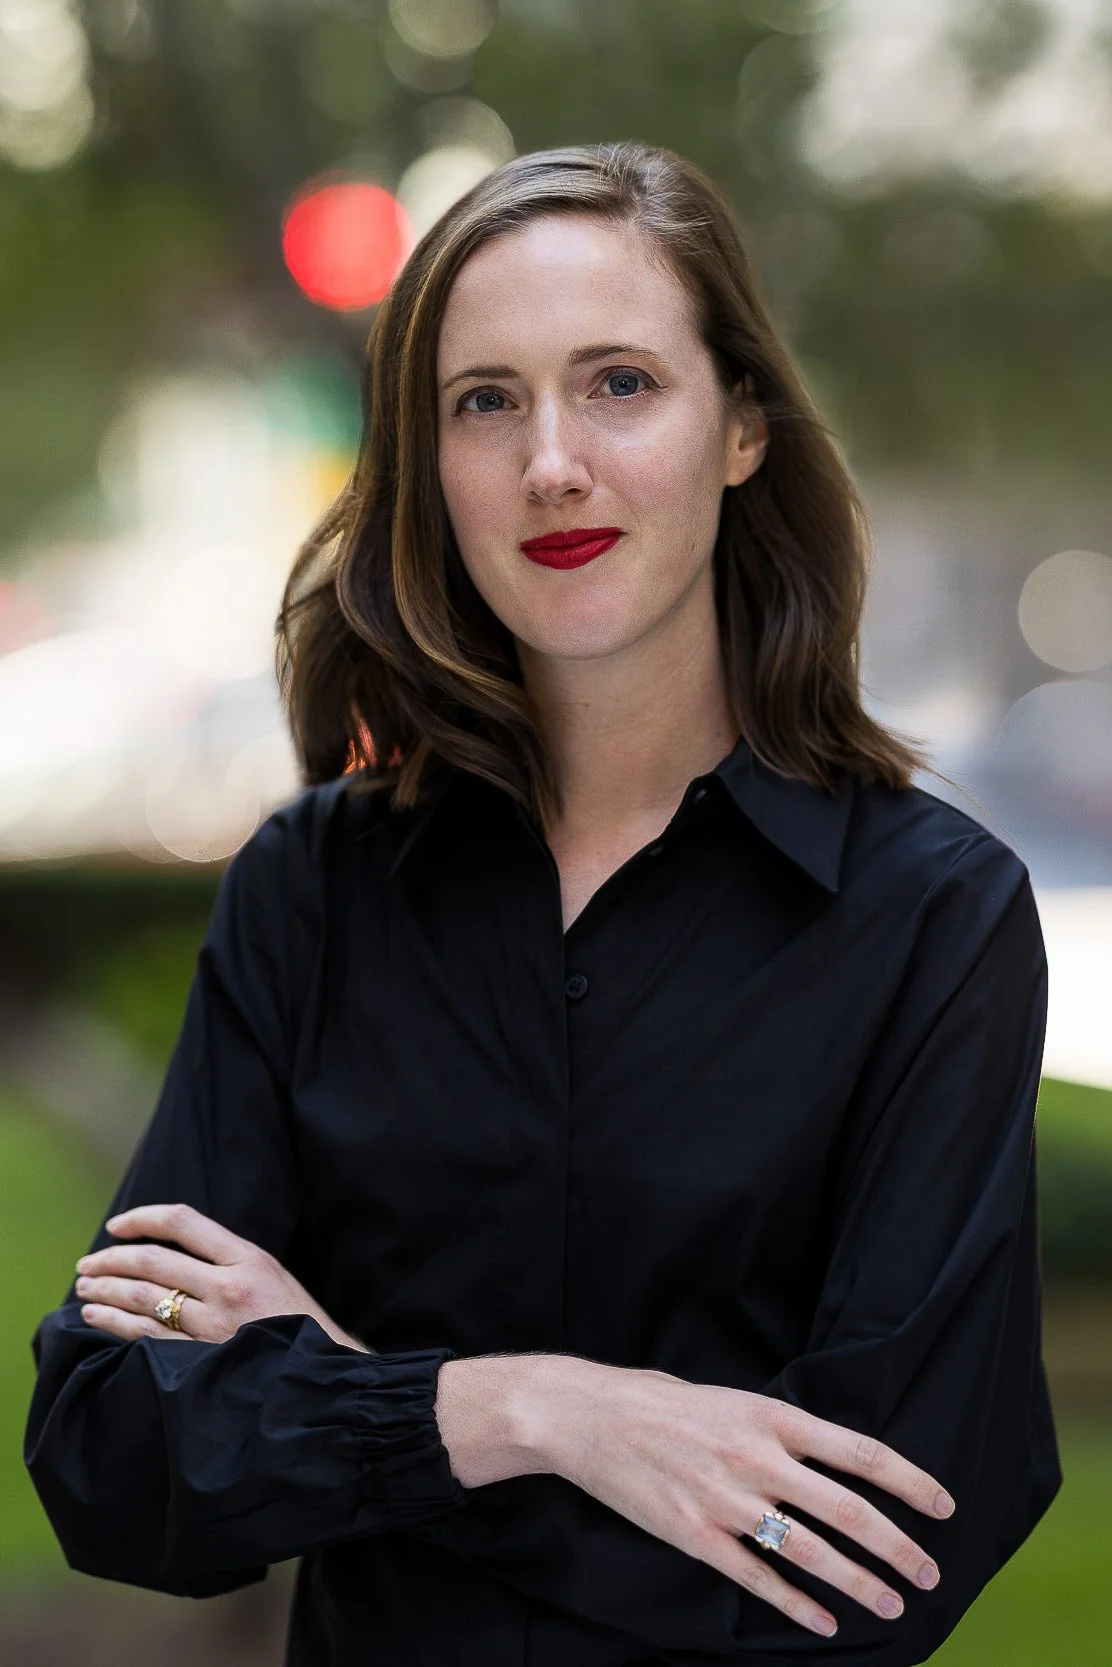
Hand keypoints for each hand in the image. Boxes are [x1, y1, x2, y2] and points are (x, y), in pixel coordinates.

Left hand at [74, 1202, 373, 1353]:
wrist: (321, 1378)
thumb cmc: (297, 1326)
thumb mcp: (274, 1276)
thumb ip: (228, 1260)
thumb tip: (171, 1251)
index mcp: (250, 1258)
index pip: (183, 1222)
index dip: (142, 1218)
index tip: (117, 1226)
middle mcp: (229, 1286)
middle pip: (153, 1261)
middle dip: (111, 1259)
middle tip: (87, 1264)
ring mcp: (213, 1325)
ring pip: (142, 1298)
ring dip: (105, 1291)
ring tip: (85, 1288)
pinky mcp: (200, 1360)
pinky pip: (144, 1337)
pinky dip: (114, 1324)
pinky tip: (96, 1319)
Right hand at [529, 1359, 954, 1640]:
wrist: (589, 1414)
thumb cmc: (661, 1401)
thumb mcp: (731, 1399)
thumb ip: (779, 1430)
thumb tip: (831, 1461)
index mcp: (770, 1416)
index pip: (860, 1452)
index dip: (909, 1482)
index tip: (944, 1507)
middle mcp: (756, 1457)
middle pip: (847, 1510)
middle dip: (896, 1546)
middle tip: (930, 1573)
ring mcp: (725, 1500)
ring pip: (809, 1551)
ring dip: (857, 1582)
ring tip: (890, 1603)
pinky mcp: (694, 1534)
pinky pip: (756, 1578)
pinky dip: (796, 1605)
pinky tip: (825, 1622)